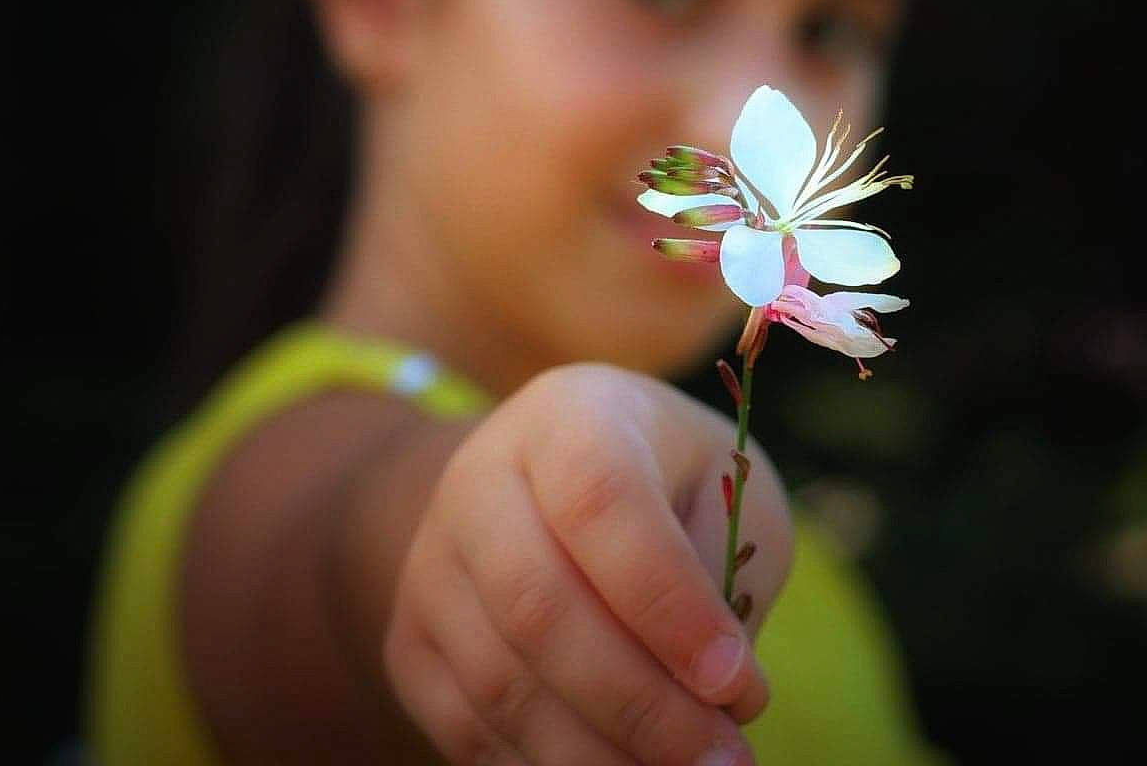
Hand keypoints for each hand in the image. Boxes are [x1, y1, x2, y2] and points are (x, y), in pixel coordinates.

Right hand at [382, 361, 792, 764]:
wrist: (549, 482)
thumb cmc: (670, 486)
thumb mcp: (726, 493)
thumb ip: (725, 575)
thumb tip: (719, 699)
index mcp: (570, 415)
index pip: (602, 501)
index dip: (667, 604)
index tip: (737, 683)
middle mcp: (479, 479)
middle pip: (538, 605)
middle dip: (640, 705)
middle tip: (723, 761)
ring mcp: (430, 563)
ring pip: (500, 682)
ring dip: (599, 756)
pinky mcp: (409, 642)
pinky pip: (468, 729)